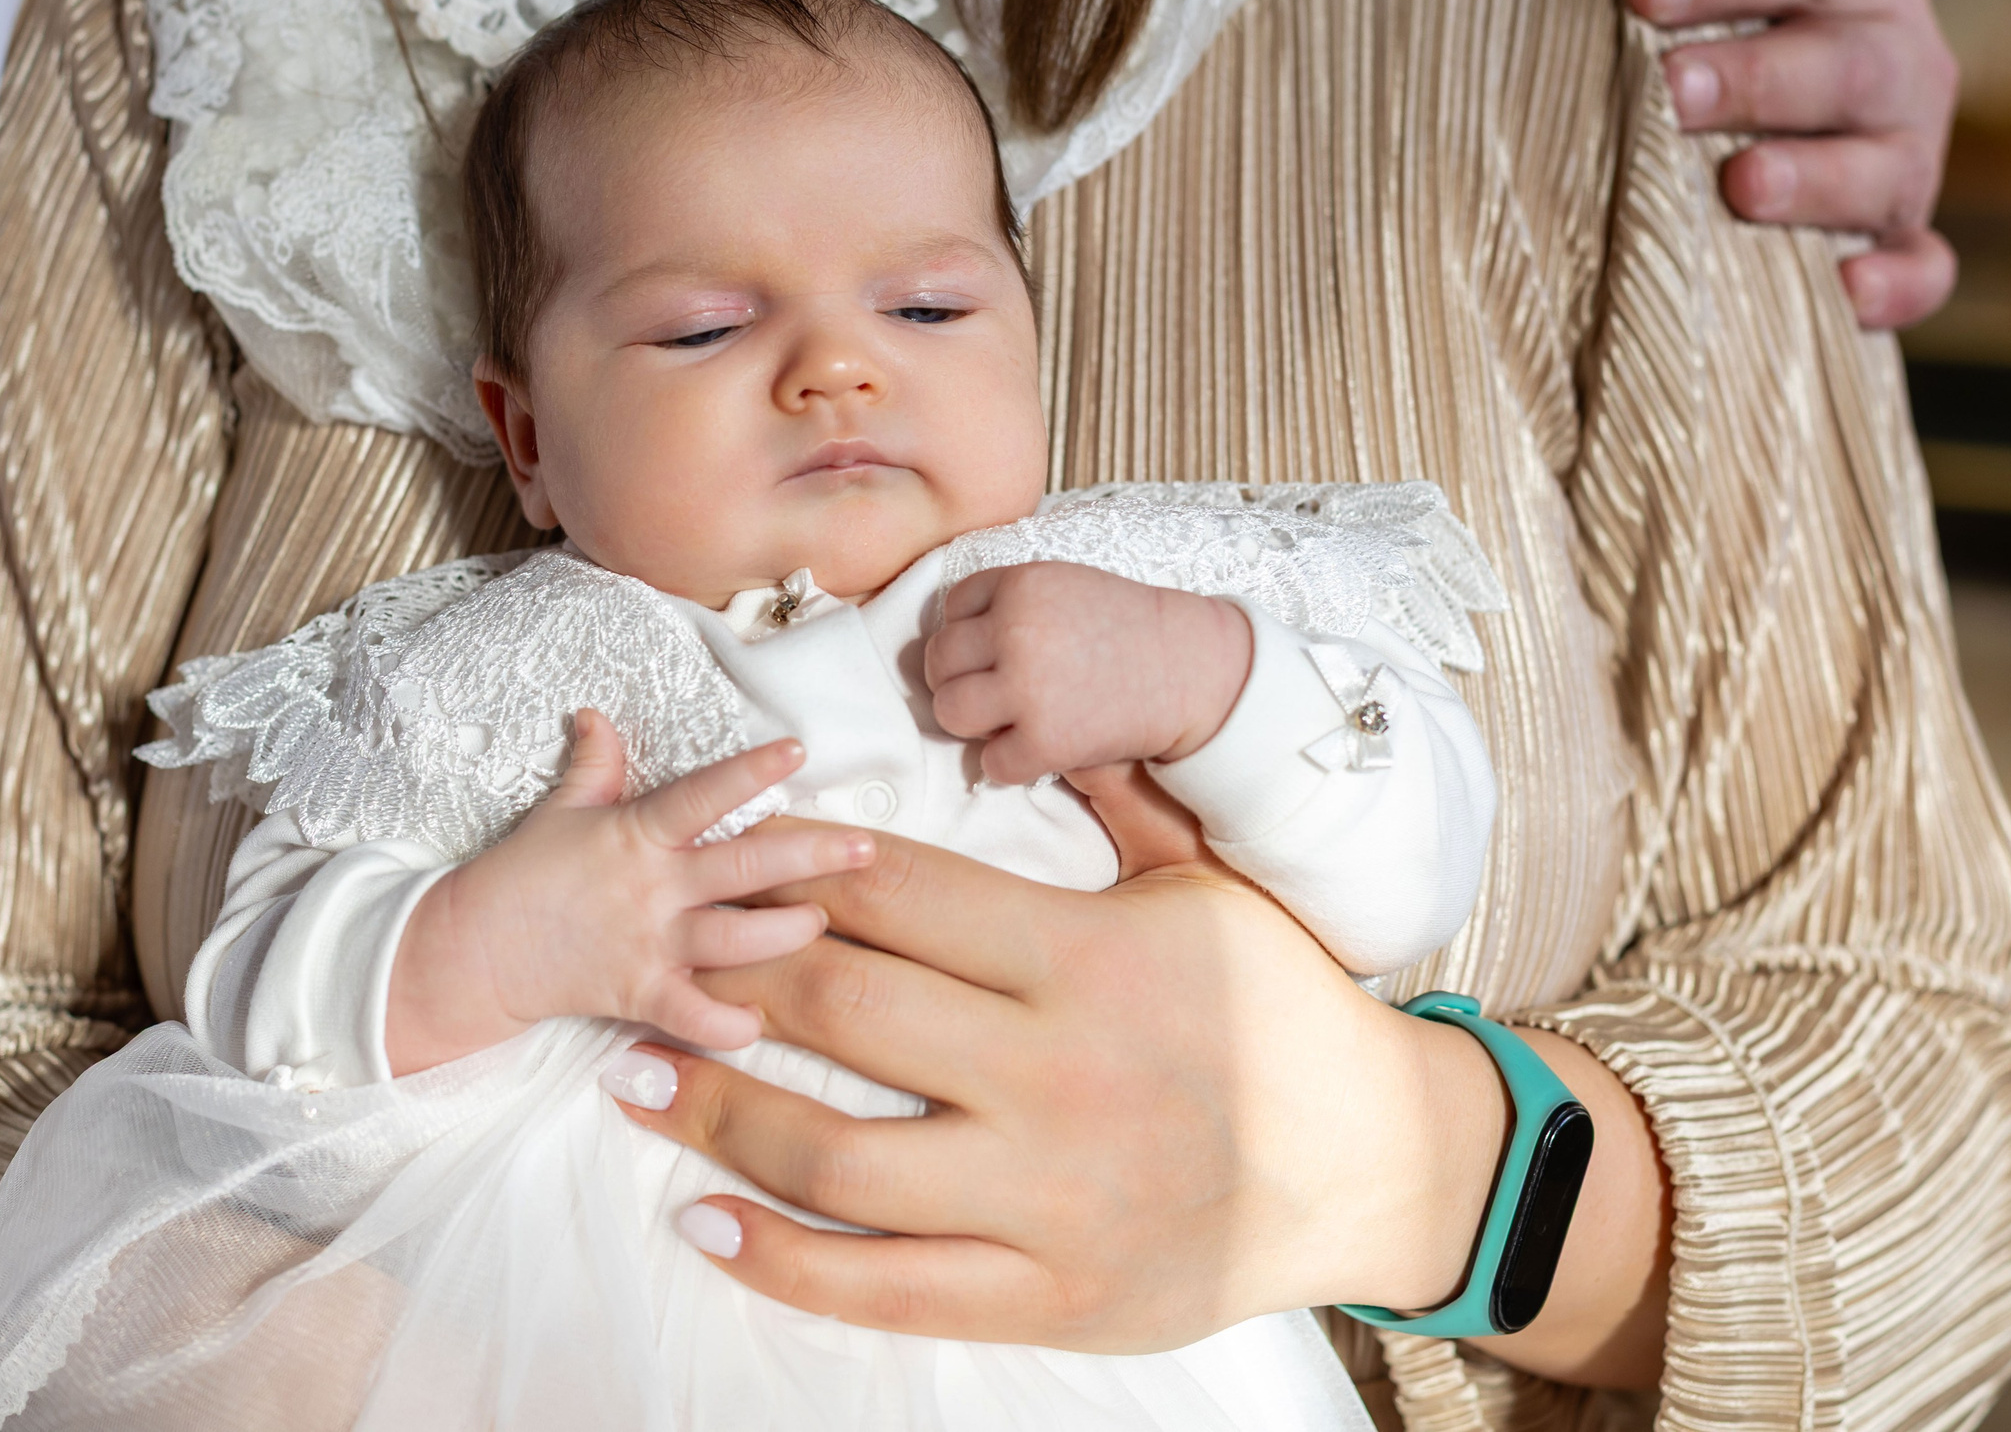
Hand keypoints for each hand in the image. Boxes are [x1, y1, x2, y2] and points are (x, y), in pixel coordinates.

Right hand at [383, 711, 871, 1073]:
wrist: (475, 949)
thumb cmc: (523, 874)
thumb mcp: (561, 810)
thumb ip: (595, 765)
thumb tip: (598, 715)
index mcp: (637, 833)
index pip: (702, 794)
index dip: (750, 771)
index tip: (797, 749)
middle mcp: (653, 887)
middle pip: (745, 866)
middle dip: (812, 856)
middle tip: (866, 848)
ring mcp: (649, 944)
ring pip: (736, 939)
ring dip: (787, 933)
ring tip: (822, 921)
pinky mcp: (639, 995)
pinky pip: (696, 1015)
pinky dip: (731, 1024)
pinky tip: (765, 1021)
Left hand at [614, 834, 1513, 1347]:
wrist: (1378, 1165)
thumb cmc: (1287, 1008)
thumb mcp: (1212, 884)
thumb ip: (1116, 800)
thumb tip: (1033, 718)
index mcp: (1087, 955)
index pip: (897, 895)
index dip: (790, 869)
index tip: (725, 858)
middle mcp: (1057, 1072)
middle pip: (843, 1007)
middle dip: (722, 976)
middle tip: (645, 959)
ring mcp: (1049, 1194)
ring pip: (838, 1154)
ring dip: (715, 1114)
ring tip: (633, 1081)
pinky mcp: (1050, 1293)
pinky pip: (886, 1285)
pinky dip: (781, 1260)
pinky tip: (706, 1221)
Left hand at [923, 563, 1250, 784]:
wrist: (1192, 670)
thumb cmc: (1125, 629)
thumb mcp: (1063, 585)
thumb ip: (1005, 600)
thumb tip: (938, 637)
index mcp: (1019, 583)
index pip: (950, 610)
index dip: (972, 636)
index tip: (1004, 650)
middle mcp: (1016, 631)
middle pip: (937, 663)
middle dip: (963, 679)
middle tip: (1001, 692)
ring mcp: (1028, 687)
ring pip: (950, 712)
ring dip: (976, 722)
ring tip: (1013, 719)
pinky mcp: (1045, 741)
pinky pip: (990, 763)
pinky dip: (1012, 764)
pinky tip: (1043, 747)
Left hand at [1621, 0, 1959, 329]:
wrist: (1798, 121)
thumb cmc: (1747, 20)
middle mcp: (1904, 66)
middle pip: (1847, 66)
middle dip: (1759, 78)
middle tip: (1672, 89)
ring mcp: (1911, 161)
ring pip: (1886, 169)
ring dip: (1815, 178)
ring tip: (1739, 184)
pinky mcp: (1908, 246)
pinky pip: (1924, 269)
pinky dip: (1895, 284)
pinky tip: (1844, 293)